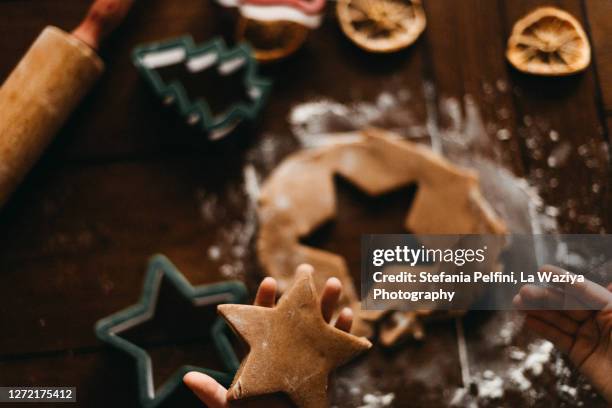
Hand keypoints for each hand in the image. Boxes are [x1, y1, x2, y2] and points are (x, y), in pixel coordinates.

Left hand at [184, 273, 353, 407]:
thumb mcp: (230, 407)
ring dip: (328, 305)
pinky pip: (336, 347)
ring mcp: (305, 357)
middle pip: (294, 316)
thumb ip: (213, 394)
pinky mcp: (323, 369)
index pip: (262, 320)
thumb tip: (188, 378)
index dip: (264, 300)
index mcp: (262, 353)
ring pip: (318, 326)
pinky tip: (349, 316)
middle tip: (308, 269)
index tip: (269, 280)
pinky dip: (345, 332)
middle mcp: (285, 350)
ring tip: (335, 284)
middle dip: (303, 294)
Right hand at [513, 264, 611, 402]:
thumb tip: (611, 283)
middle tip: (524, 291)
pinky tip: (527, 321)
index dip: (563, 279)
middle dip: (544, 296)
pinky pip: (558, 338)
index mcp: (611, 309)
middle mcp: (599, 320)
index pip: (584, 289)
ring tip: (517, 303)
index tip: (542, 270)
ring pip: (559, 320)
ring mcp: (588, 337)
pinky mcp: (579, 354)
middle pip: (567, 304)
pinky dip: (542, 329)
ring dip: (537, 310)